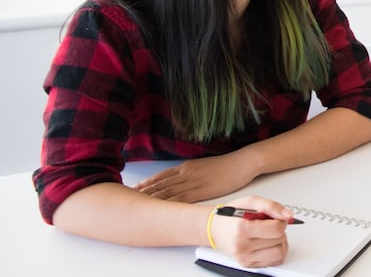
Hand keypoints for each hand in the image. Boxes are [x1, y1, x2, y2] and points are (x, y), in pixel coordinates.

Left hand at [135, 152, 258, 202]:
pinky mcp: (202, 190)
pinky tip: (159, 208)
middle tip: (127, 197)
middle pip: (160, 184)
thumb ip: (192, 172)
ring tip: (137, 204)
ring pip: (167, 192)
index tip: (133, 188)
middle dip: (143, 192)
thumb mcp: (205, 165)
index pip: (161, 176)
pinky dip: (168, 203)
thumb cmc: (228, 165)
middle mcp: (186, 173)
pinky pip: (182, 198)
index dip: (146, 183)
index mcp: (186, 166)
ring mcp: (193, 182)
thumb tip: (182, 179)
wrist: (243, 162)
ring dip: (152, 198)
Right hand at [208, 195, 290, 267]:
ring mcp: (245, 258)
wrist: (216, 229)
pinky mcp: (248, 264)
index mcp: (242, 229)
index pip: (276, 229)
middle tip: (268, 225)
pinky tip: (267, 243)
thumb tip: (288, 215)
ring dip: (279, 242)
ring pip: (279, 252)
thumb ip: (271, 206)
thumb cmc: (231, 216)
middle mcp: (242, 246)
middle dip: (279, 230)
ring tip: (268, 234)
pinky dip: (275, 251)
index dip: (281, 221)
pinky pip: (274, 260)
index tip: (275, 217)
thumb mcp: (250, 202)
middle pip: (279, 240)